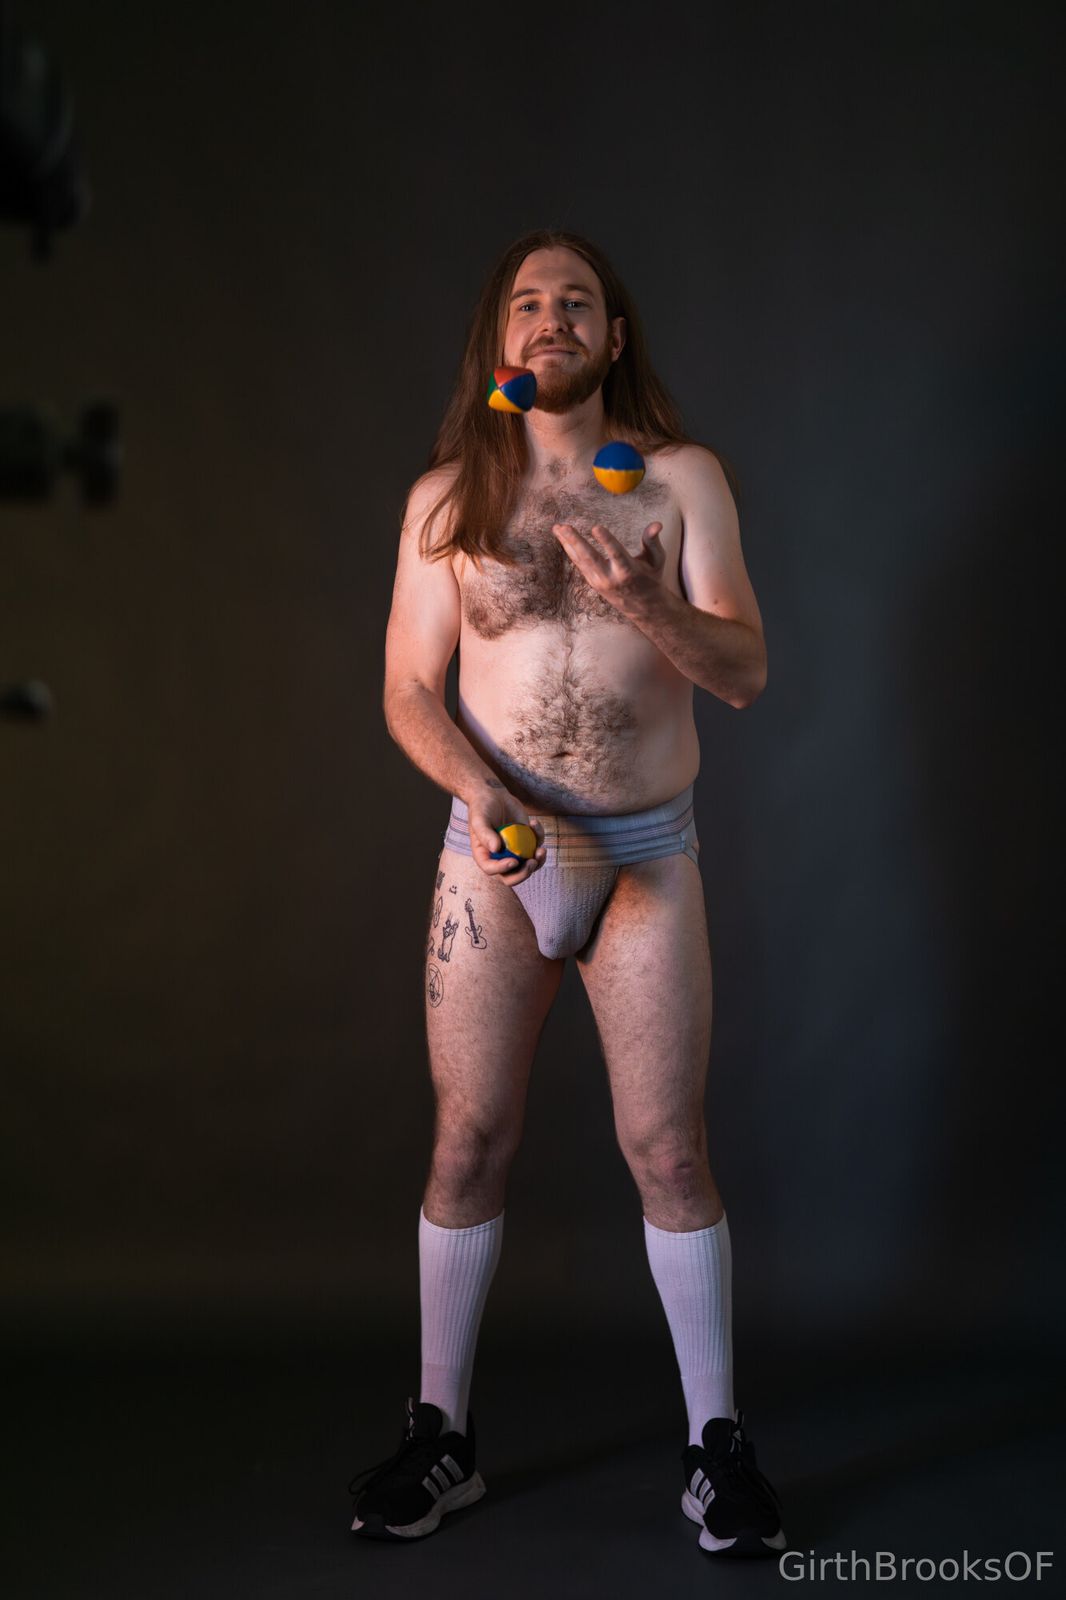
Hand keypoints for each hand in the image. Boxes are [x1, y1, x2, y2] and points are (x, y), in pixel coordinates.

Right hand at [466, 787, 546, 884]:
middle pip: (512, 875)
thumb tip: (496, 849)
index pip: (492, 869)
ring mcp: (514, 850)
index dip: (503, 869)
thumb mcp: (479, 819)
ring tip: (541, 850)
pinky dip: (539, 836)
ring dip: (538, 862)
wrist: (493, 795)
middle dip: (524, 873)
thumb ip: (485, 834)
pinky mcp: (526, 840)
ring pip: (528, 865)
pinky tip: (533, 823)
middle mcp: (499, 857)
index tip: (514, 861)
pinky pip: (536, 844)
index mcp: (485, 856)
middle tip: (532, 862)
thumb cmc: (481, 807)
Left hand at [551, 520, 665, 617]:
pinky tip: (561, 537)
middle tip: (564, 526)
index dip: (606, 541)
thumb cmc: (651, 577)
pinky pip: (579, 564)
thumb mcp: (656, 560)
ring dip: (567, 543)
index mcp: (628, 571)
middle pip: (590, 558)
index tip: (596, 527)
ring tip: (557, 527)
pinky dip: (570, 550)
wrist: (643, 607)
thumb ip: (652, 541)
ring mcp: (599, 582)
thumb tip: (657, 524)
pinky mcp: (593, 582)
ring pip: (580, 561)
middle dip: (576, 542)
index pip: (616, 554)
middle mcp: (611, 578)